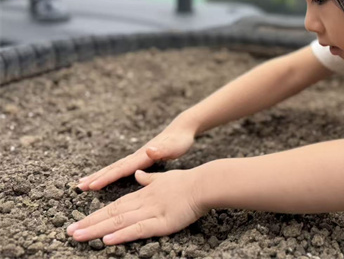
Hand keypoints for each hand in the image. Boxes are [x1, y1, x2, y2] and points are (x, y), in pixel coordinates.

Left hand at [67, 169, 206, 244]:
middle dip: (89, 223)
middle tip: (68, 232)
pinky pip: (138, 229)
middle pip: (111, 213)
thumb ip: (149, 179)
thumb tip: (138, 175)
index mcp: (143, 193)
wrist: (204, 183)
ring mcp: (151, 211)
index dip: (96, 213)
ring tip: (78, 237)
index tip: (79, 221)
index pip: (115, 205)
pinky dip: (122, 234)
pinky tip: (107, 240)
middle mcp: (142, 202)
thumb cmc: (187, 181)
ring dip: (97, 230)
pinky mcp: (162, 222)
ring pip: (119, 221)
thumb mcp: (165, 178)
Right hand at [78, 115, 196, 190]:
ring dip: (98, 175)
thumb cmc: (179, 141)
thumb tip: (149, 150)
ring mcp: (136, 157)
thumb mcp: (174, 147)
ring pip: (114, 167)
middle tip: (78, 187)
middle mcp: (136, 156)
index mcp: (143, 156)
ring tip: (82, 183)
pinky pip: (120, 168)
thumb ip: (162, 150)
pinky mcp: (139, 159)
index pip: (122, 169)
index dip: (107, 178)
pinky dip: (109, 174)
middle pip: (113, 168)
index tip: (91, 186)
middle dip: (96, 178)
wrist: (181, 129)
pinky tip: (103, 178)